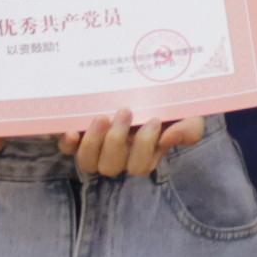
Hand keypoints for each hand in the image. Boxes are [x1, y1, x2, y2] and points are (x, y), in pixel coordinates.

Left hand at [60, 113, 208, 180]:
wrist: (151, 90)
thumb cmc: (170, 106)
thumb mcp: (189, 116)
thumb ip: (188, 129)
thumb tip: (168, 138)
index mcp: (145, 157)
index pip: (140, 166)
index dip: (144, 146)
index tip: (154, 119)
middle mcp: (119, 158)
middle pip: (110, 167)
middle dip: (116, 141)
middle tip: (125, 111)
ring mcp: (98, 149)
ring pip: (88, 162)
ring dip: (93, 142)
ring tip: (102, 117)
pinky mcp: (81, 138)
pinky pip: (69, 150)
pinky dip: (68, 143)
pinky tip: (71, 131)